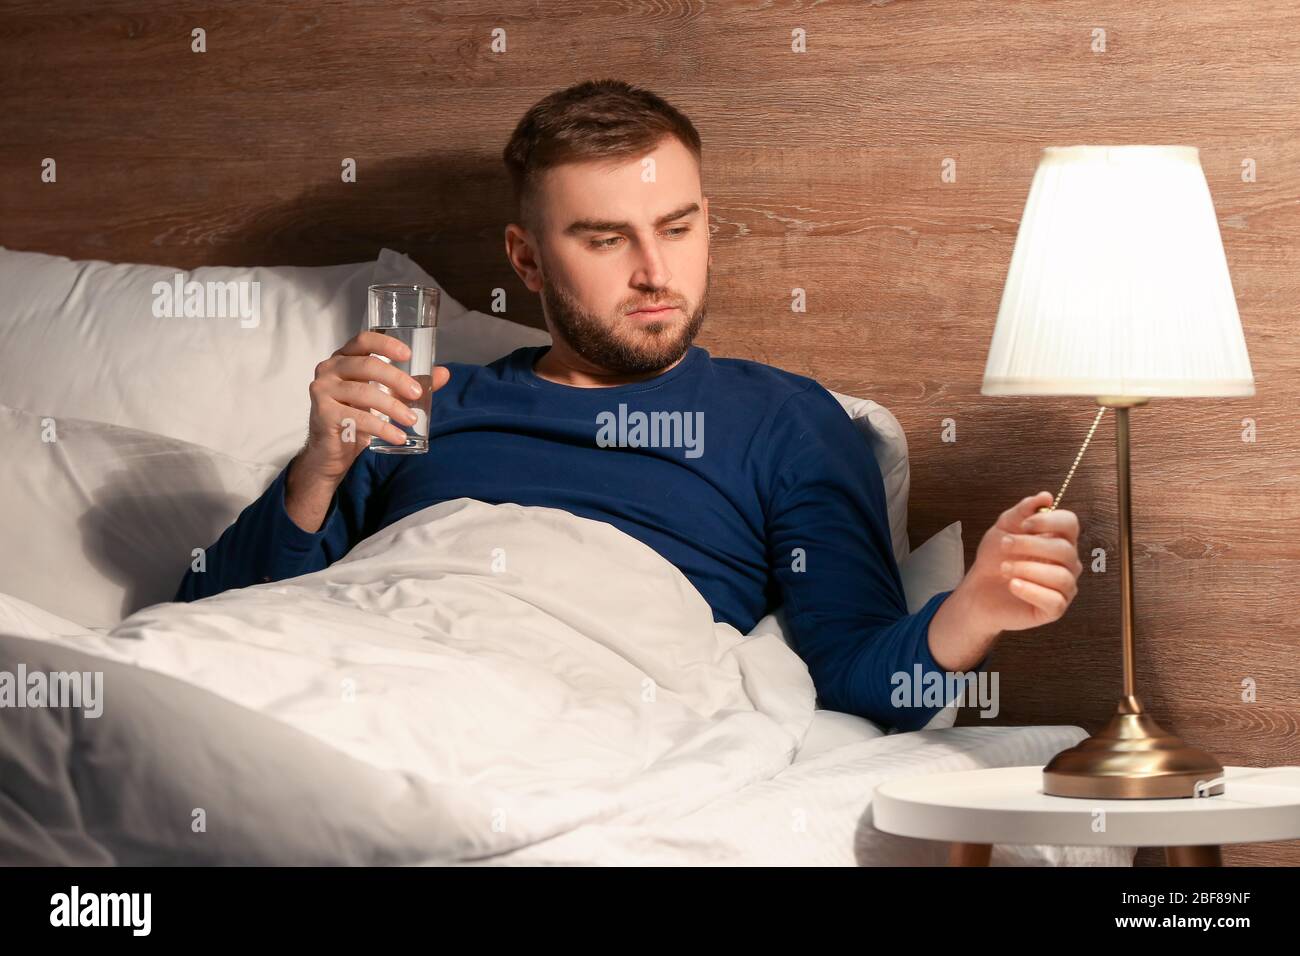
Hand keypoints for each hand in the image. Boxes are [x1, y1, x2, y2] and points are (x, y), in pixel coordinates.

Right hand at [298, 330, 451, 482]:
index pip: (363, 340)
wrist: (332, 450)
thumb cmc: (357, 416)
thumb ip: (408, 385)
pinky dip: (382, 428)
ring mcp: (322, 390)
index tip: (408, 354)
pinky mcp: (323, 413)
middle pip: (367, 366)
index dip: (386, 344)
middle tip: (417, 394)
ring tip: (411, 420)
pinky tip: (398, 436)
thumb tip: (443, 373)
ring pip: (364, 393)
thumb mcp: (384, 397)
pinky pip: (358, 418)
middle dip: (397, 379)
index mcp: (344, 358)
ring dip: (393, 407)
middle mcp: (329, 368)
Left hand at [957, 491, 1083, 635]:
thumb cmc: (996, 558)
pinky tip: (1013, 585)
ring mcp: (1064, 586)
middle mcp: (1068, 562)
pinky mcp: (1055, 609)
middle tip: (1004, 546)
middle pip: (1064, 549)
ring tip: (1004, 569)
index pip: (1070, 523)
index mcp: (1059, 539)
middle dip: (1030, 545)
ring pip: (1060, 576)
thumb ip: (1022, 512)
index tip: (1024, 525)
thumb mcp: (1003, 529)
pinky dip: (1031, 591)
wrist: (979, 590)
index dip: (1049, 521)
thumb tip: (1045, 496)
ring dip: (1027, 569)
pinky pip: (1055, 601)